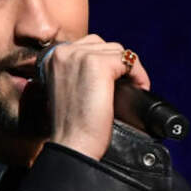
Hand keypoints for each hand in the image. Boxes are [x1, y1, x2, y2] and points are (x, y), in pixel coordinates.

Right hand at [41, 35, 150, 159]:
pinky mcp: (97, 64)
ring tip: (133, 87)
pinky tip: (139, 88)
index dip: (104, 61)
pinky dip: (138, 74)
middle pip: (102, 45)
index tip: (114, 81)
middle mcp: (62, 52)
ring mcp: (79, 56)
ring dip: (129, 69)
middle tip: (126, 84)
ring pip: (117, 51)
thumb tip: (106, 65)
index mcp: (51, 58)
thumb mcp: (67, 90)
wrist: (72, 145)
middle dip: (118, 63)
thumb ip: (77, 73)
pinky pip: (128, 60)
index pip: (86, 46)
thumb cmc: (71, 126)